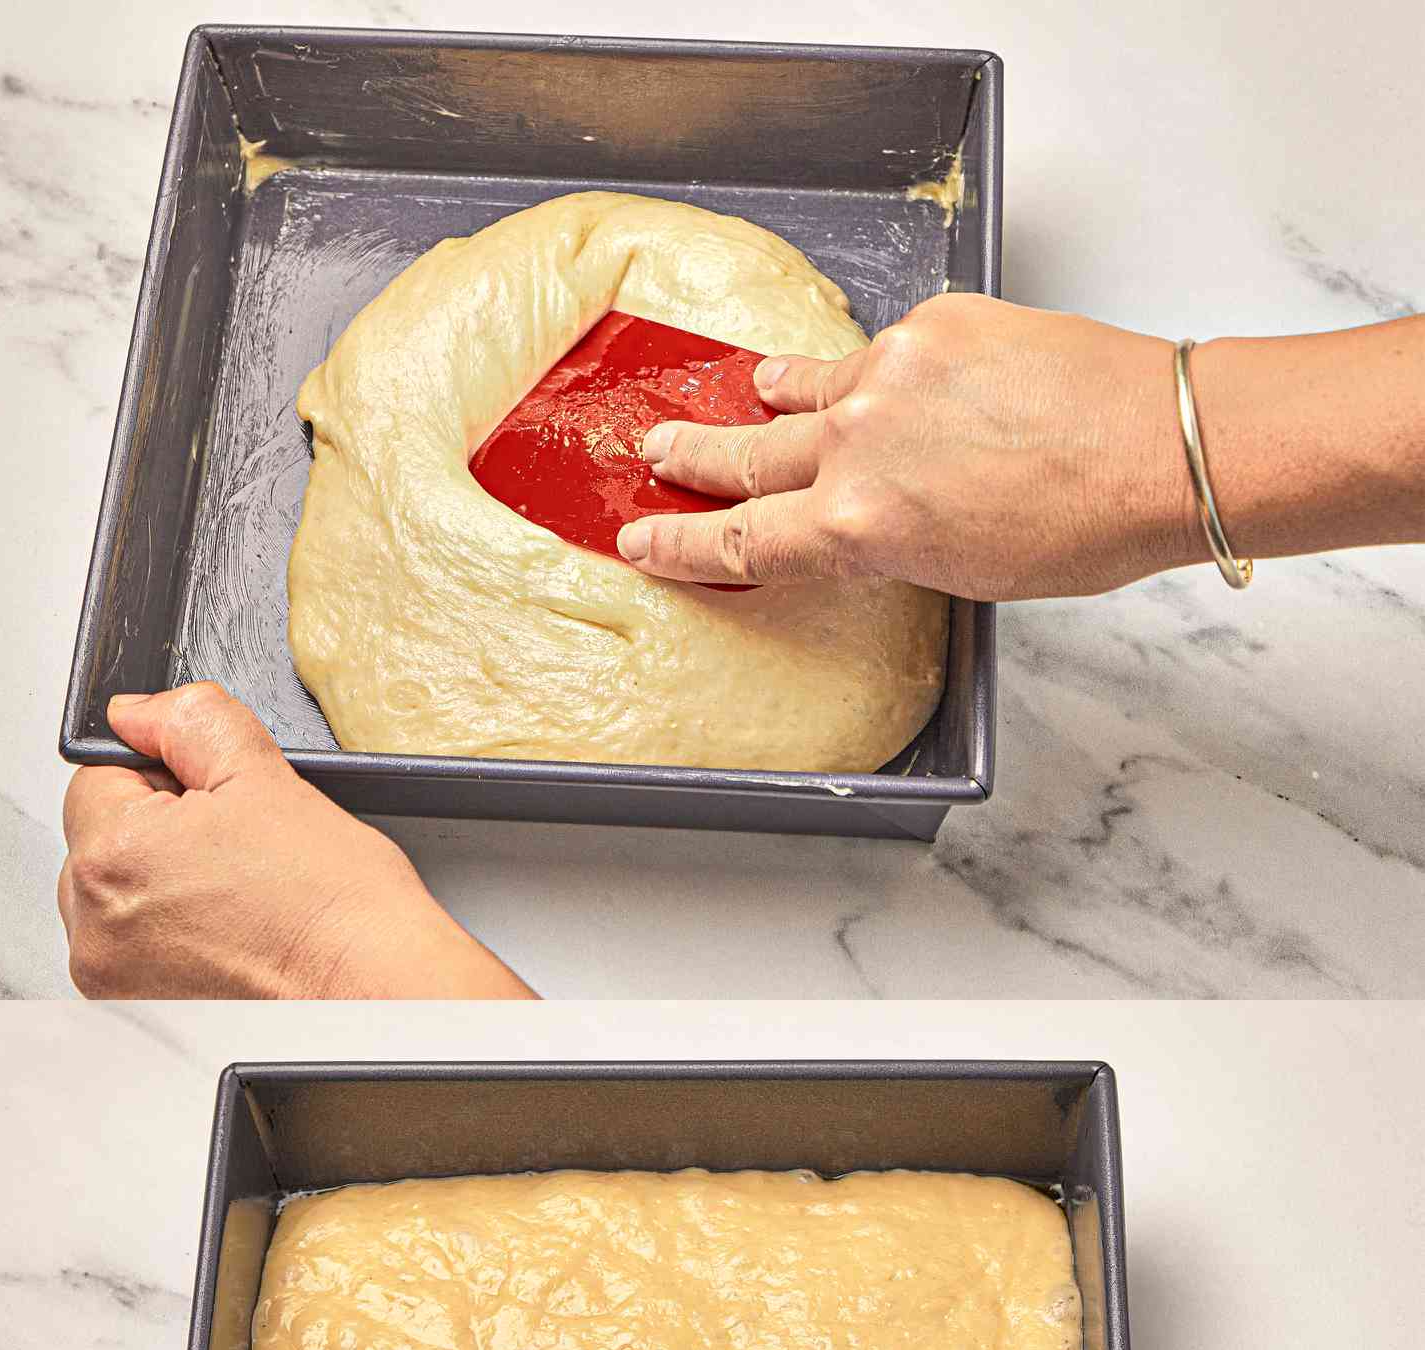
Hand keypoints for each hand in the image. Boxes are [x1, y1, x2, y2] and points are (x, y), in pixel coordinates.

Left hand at [59, 683, 534, 998]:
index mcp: (112, 854)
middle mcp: (97, 924)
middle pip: (105, 837)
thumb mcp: (263, 775)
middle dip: (163, 831)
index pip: (101, 775)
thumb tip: (138, 712)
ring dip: (166, 886)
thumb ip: (188, 722)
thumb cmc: (335, 905)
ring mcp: (114, 975)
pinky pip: (138, 947)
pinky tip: (232, 934)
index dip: (169, 777)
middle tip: (242, 852)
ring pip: (121, 894)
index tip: (222, 806)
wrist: (373, 986)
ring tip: (241, 898)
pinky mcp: (140, 1007)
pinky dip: (174, 937)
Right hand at [616, 293, 1202, 598]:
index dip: (682, 544)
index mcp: (857, 527)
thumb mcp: (962, 570)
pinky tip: (866, 374)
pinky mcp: (933, 324)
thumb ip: (887, 541)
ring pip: (806, 392)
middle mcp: (855, 445)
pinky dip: (864, 371)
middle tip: (654, 453)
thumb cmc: (1080, 528)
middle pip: (748, 456)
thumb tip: (861, 519)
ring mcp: (890, 374)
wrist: (1162, 445)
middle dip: (693, 460)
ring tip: (742, 395)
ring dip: (767, 400)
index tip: (642, 538)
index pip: (742, 541)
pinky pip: (875, 354)